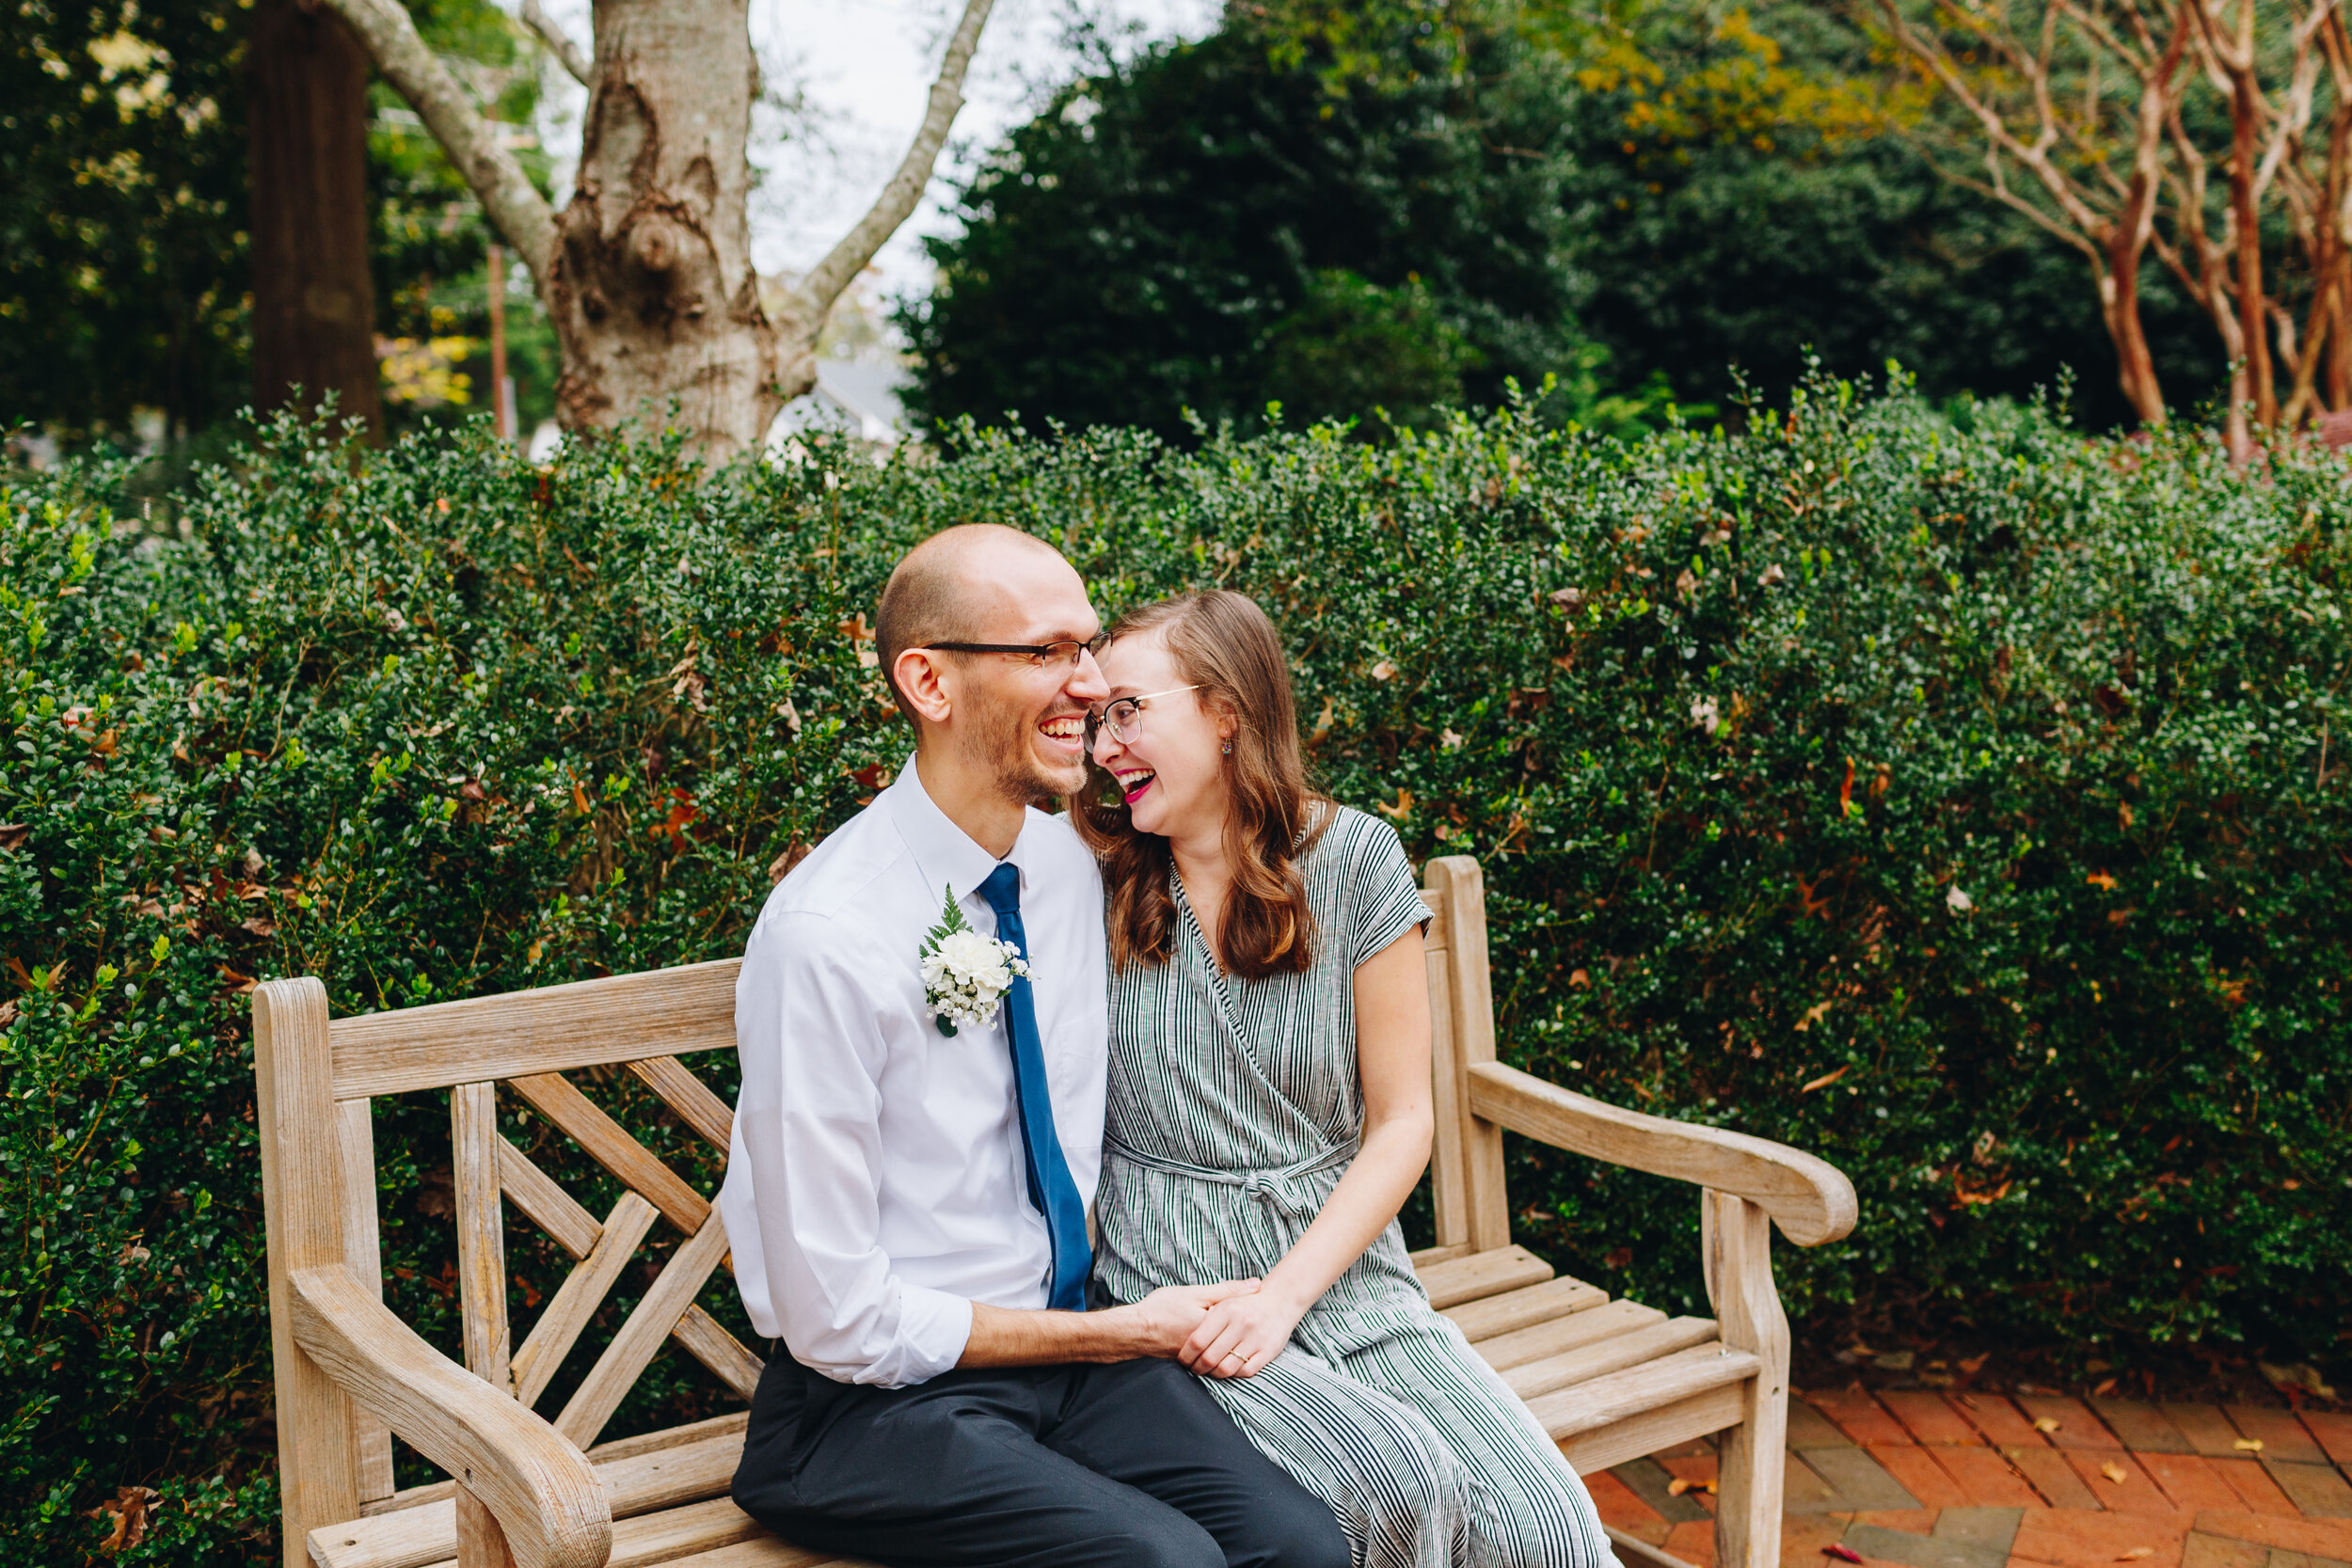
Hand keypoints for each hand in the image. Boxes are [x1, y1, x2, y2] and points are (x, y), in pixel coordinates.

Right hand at [1121, 1279, 1260, 1358]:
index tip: (1257, 1307)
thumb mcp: (1195, 1293)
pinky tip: (1218, 1340)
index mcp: (1214, 1328)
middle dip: (1244, 1331)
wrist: (1133, 1331)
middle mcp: (1210, 1347)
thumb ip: (1227, 1290)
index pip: (1244, 1323)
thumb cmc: (1162, 1309)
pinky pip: (1213, 1358)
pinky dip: (1217, 1348)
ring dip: (1232, 1342)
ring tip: (1237, 1331)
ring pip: (1227, 1351)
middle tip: (1251, 1319)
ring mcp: (1201, 1358)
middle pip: (1238, 1340)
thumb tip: (1257, 1284)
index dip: (1251, 1312)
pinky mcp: (1192, 1363)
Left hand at [1178, 1285, 1308, 1378]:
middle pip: (1210, 1358)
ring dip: (1214, 1374)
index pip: (1198, 1340)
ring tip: (1209, 1371)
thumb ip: (1206, 1314)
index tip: (1183, 1360)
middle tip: (1194, 1369)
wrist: (1281, 1300)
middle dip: (1198, 1368)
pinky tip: (1228, 1369)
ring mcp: (1256, 1338)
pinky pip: (1245, 1371)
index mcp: (1227, 1309)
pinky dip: (1234, 1374)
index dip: (1186, 1355)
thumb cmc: (1246, 1303)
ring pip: (1227, 1368)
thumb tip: (1183, 1335)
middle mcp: (1242, 1323)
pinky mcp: (1269, 1350)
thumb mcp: (1225, 1299)